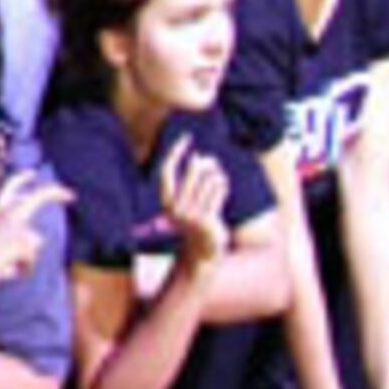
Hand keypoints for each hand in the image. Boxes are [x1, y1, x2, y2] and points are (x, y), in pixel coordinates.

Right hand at [0, 169, 68, 313]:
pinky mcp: (21, 241)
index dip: (22, 179)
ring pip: (35, 243)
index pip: (7, 188)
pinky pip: (31, 260)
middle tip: (70, 194)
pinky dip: (22, 269)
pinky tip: (5, 269)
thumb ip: (8, 239)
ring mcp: (14, 225)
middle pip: (37, 197)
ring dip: (24, 259)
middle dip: (54, 193)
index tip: (33, 173)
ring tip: (2, 266)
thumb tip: (34, 241)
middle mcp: (4, 213)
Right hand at [155, 137, 230, 270]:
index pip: (167, 169)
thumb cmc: (196, 219)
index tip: (186, 137)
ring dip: (217, 175)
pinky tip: (222, 185)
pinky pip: (218, 190)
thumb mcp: (185, 201)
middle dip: (205, 163)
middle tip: (212, 162)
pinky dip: (223, 184)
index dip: (175, 151)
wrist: (203, 251)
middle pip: (192, 170)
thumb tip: (201, 158)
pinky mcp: (206, 219)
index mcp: (165, 201)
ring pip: (208, 179)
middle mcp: (175, 207)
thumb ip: (190, 180)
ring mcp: (190, 214)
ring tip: (218, 179)